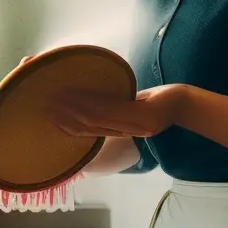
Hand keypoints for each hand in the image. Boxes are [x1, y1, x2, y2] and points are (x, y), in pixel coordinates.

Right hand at [48, 84, 183, 139]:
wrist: (184, 103)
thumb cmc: (156, 101)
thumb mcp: (130, 103)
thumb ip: (111, 104)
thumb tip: (88, 96)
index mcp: (118, 132)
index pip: (88, 133)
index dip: (66, 127)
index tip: (47, 118)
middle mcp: (123, 133)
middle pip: (87, 127)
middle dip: (63, 116)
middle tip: (43, 107)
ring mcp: (132, 127)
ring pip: (95, 119)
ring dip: (72, 108)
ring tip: (54, 98)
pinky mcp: (143, 119)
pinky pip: (112, 110)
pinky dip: (92, 102)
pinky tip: (79, 93)